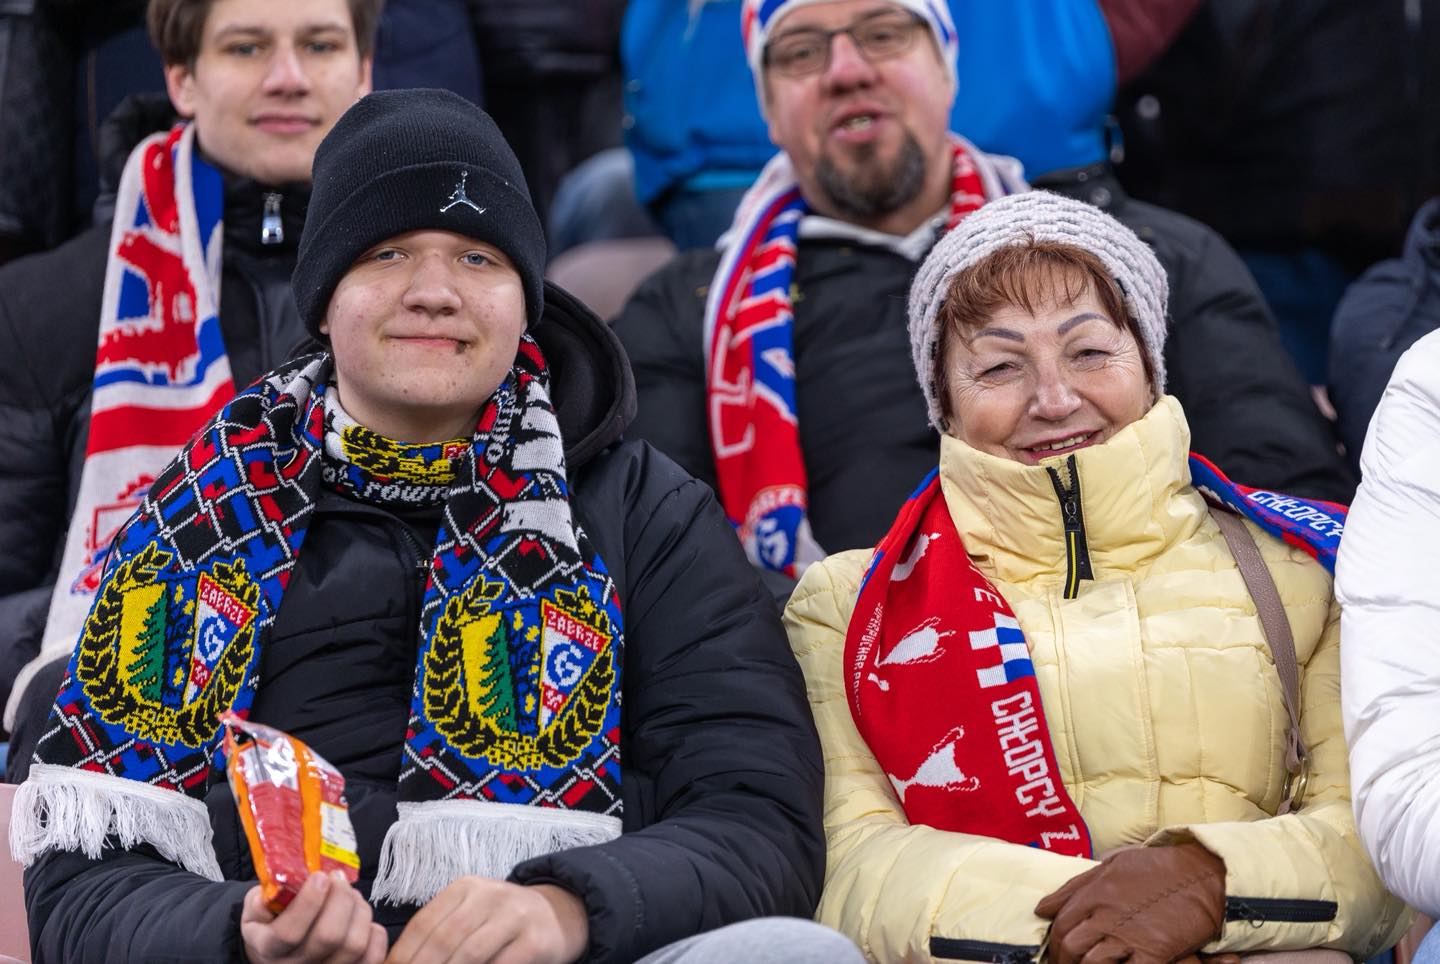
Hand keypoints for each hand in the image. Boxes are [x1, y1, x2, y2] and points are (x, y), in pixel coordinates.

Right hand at [242, 870, 386, 963]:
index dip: (309, 902)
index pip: (289, 933)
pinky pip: (372, 956)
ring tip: (350, 895)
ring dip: (359, 910)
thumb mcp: (255, 910)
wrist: (278, 953)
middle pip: (328, 937)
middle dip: (340, 898)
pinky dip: (374, 931)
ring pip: (354, 944)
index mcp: (269, 949)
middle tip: (338, 878)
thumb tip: (280, 885)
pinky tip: (361, 916)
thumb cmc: (270, 925)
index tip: (319, 876)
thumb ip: (262, 899)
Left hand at [385, 877, 587, 963]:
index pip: (425, 923)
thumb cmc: (503, 922)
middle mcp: (490, 895)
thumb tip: (402, 962)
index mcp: (466, 887)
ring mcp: (515, 916)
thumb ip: (442, 933)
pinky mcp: (536, 940)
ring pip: (470, 954)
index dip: (404, 955)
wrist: (560, 914)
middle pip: (444, 939)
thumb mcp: (473, 914)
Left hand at [1035, 842, 1226, 963]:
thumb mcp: (1112, 865)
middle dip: (1063, 961)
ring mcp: (1129, 934)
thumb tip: (1042, 908)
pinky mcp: (1154, 952)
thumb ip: (1075, 887)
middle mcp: (1107, 913)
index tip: (1055, 953)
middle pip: (1070, 945)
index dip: (1054, 942)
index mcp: (1096, 891)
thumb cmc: (1158, 867)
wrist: (1203, 876)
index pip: (1061, 922)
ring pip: (1090, 962)